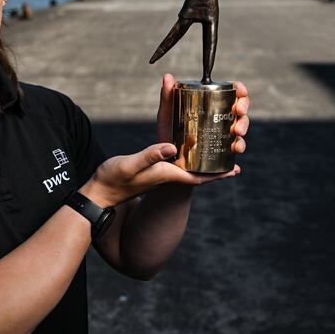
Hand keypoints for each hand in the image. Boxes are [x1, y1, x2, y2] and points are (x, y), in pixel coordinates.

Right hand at [81, 142, 238, 207]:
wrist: (99, 192)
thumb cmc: (113, 180)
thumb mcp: (130, 165)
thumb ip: (150, 155)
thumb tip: (172, 147)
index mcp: (166, 173)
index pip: (199, 175)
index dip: (218, 173)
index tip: (236, 170)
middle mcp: (167, 173)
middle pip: (196, 166)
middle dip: (213, 160)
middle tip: (230, 146)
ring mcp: (160, 172)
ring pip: (187, 161)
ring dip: (199, 151)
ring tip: (213, 140)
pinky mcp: (152, 168)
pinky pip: (174, 157)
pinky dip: (182, 147)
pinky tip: (184, 142)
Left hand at [155, 74, 250, 154]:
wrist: (163, 162)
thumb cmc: (167, 135)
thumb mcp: (166, 115)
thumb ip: (167, 96)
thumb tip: (167, 76)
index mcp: (212, 109)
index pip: (232, 96)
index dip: (241, 91)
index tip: (240, 91)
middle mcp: (221, 123)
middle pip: (241, 114)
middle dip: (244, 112)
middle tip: (238, 112)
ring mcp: (222, 140)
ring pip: (240, 135)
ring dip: (243, 133)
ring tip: (236, 135)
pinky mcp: (220, 158)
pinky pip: (232, 160)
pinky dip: (235, 163)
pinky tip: (235, 166)